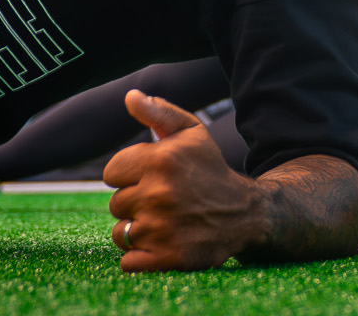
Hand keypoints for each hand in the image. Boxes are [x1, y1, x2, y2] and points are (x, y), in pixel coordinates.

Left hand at [104, 90, 268, 271]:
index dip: (130, 175)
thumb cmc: (210, 169)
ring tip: (164, 222)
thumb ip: (158, 112)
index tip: (151, 177)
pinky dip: (142, 256)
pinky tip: (164, 243)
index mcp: (161, 160)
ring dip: (138, 230)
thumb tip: (130, 96)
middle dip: (135, 202)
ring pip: (120, 233)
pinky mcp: (166, 259)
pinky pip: (129, 261)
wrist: (246, 213)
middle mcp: (159, 194)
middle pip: (115, 203)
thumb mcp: (191, 133)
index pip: (111, 172)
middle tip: (164, 200)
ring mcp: (162, 229)